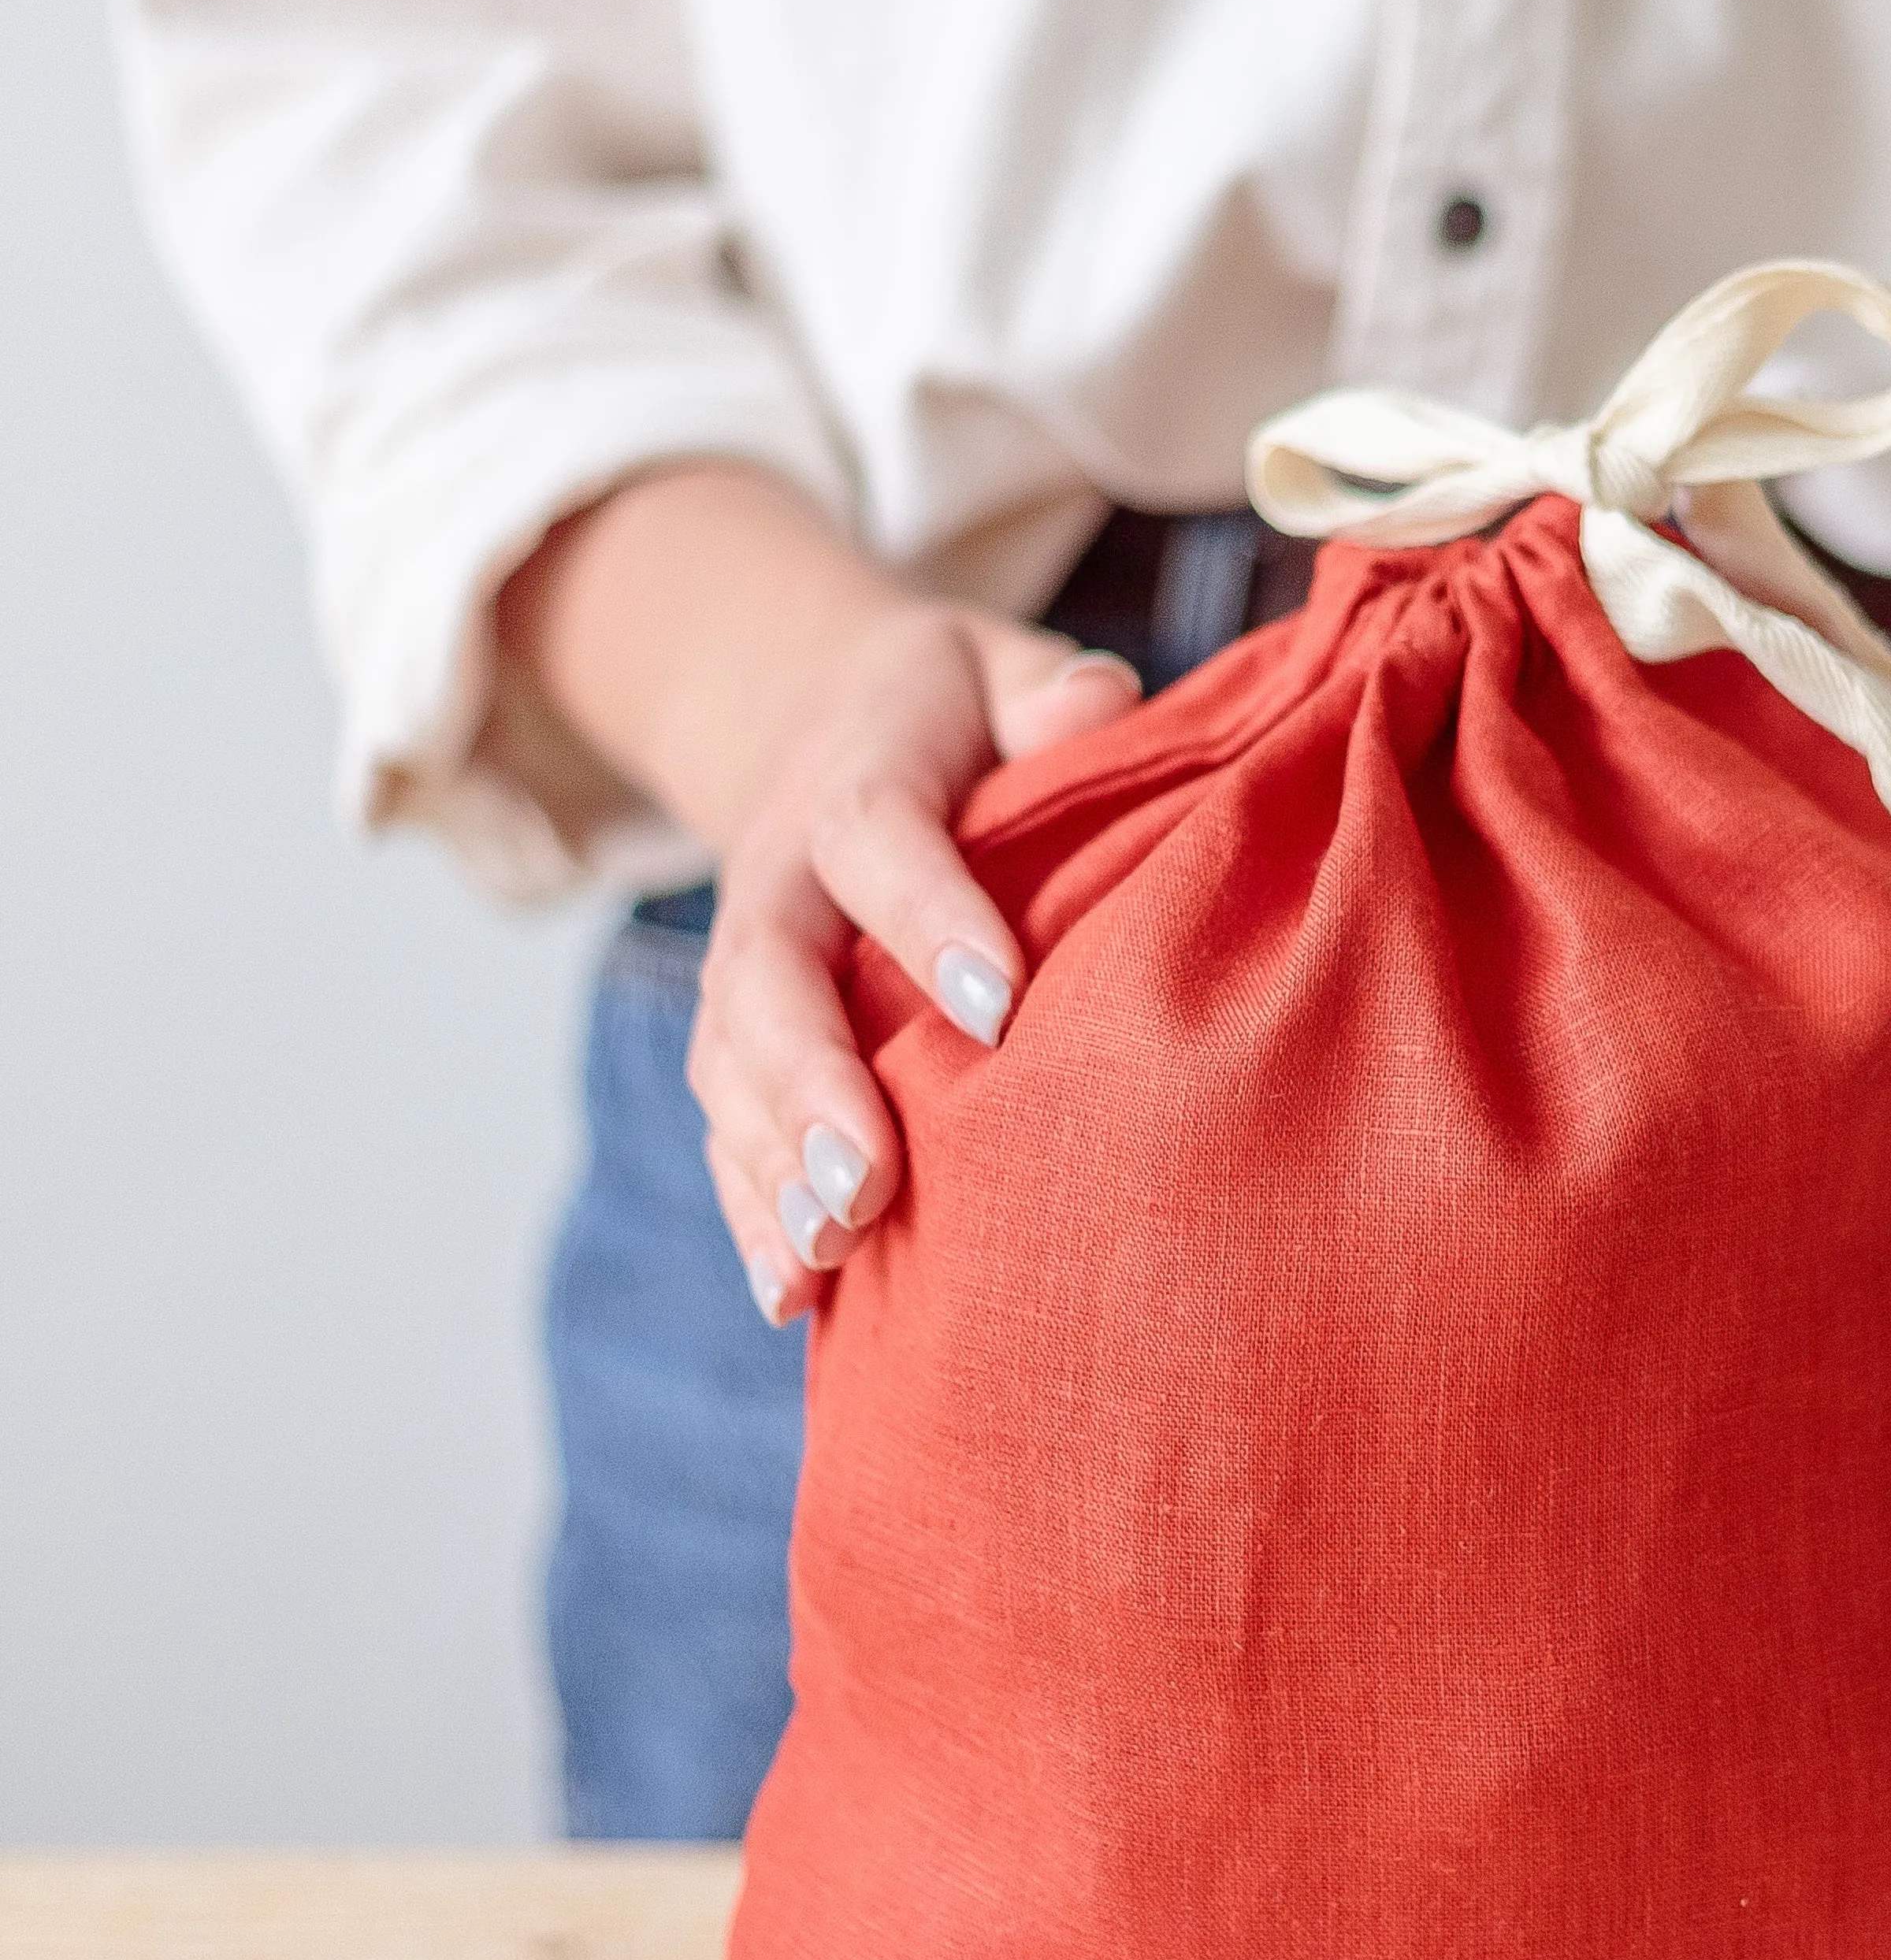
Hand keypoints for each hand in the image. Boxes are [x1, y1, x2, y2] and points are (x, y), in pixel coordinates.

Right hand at [497, 462, 1141, 1325]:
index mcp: (855, 772)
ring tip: (829, 1253)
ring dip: (770, 1164)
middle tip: (870, 1182)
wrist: (826, 716)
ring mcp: (746, 960)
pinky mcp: (737, 1035)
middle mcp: (779, 871)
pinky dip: (749, 1207)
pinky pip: (726, 1122)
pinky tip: (790, 1292)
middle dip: (811, 1083)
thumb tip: (1096, 706)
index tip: (998, 1005)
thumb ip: (1051, 691)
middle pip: (769, 974)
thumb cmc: (962, 712)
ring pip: (728, 1063)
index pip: (876, 835)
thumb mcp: (1003, 668)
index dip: (926, 913)